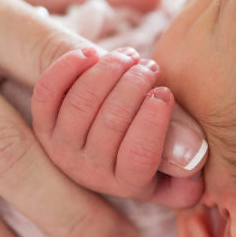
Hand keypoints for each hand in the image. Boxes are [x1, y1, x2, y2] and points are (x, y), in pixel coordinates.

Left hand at [31, 47, 207, 206]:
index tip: (165, 92)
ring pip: (80, 104)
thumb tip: (193, 157)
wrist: (116, 129)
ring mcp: (61, 148)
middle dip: (134, 86)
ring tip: (130, 56)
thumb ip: (184, 150)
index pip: (138, 158)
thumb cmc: (155, 136)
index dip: (153, 123)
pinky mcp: (42, 123)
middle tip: (151, 66)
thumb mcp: (175, 149)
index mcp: (128, 183)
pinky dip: (67, 67)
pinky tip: (92, 53)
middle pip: (109, 124)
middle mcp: (89, 172)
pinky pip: (47, 92)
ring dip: (107, 71)